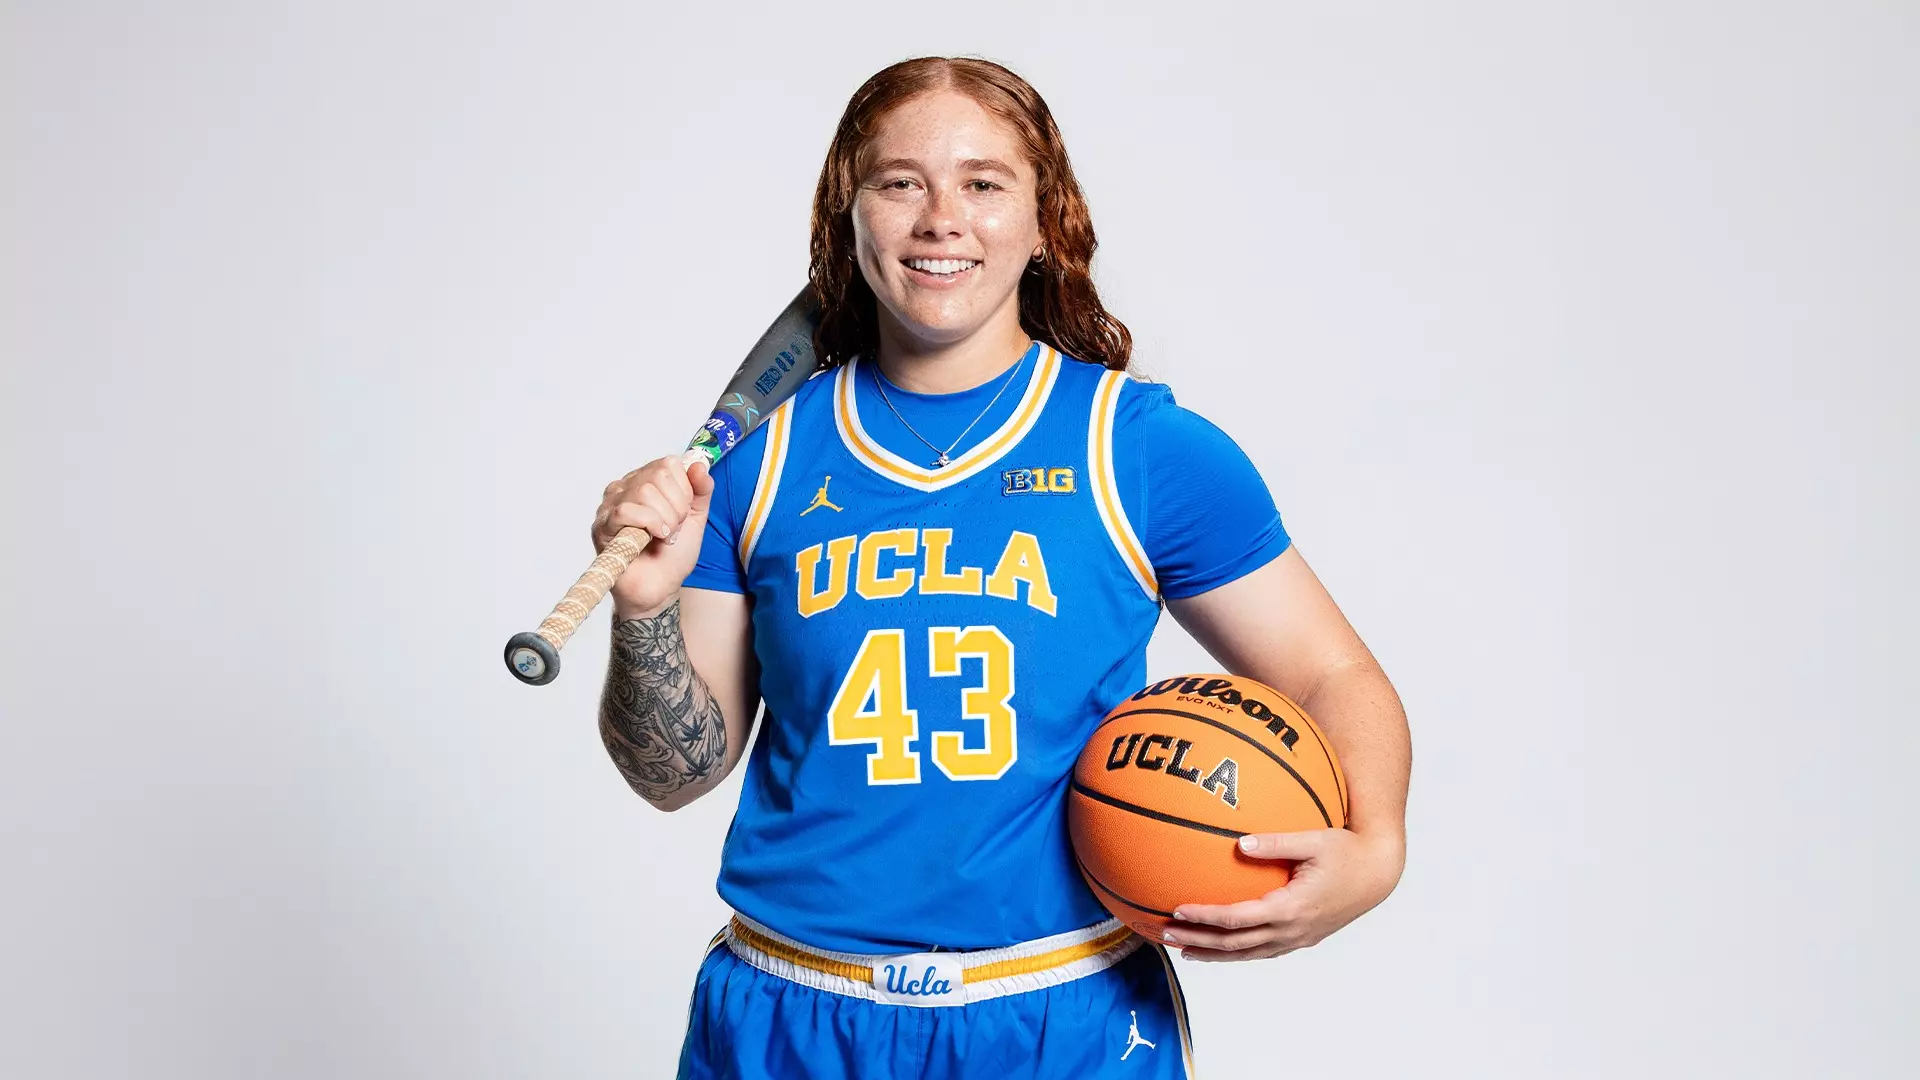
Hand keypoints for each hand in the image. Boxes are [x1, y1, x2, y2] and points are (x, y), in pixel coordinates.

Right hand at [592, 454, 713, 617]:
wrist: (661, 587)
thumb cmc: (673, 554)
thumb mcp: (696, 517)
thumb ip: (701, 490)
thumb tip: (699, 464)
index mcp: (647, 481)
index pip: (668, 463)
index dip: (684, 490)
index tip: (684, 514)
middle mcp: (626, 488)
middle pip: (658, 476)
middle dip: (677, 507)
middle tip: (674, 529)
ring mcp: (610, 505)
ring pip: (644, 492)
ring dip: (665, 519)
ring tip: (665, 537)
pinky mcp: (602, 526)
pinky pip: (626, 511)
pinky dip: (649, 524)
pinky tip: (654, 538)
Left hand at [1160, 828, 1403, 961]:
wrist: (1377, 875)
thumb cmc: (1346, 851)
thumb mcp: (1314, 839)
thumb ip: (1277, 841)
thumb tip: (1239, 843)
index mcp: (1291, 908)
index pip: (1238, 919)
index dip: (1206, 917)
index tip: (1177, 909)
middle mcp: (1292, 930)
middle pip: (1236, 944)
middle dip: (1199, 941)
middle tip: (1166, 935)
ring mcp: (1298, 938)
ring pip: (1248, 954)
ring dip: (1214, 953)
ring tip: (1184, 951)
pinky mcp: (1302, 938)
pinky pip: (1262, 951)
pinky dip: (1237, 952)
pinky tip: (1221, 946)